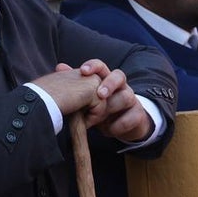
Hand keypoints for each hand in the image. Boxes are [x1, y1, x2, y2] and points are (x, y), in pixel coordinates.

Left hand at [33, 60, 152, 143]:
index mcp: (106, 78)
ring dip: (111, 109)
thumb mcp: (88, 98)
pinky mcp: (138, 114)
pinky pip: (131, 117)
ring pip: (126, 97)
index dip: (94, 66)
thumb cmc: (101, 108)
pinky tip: (109, 130)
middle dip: (109, 84)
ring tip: (98, 120)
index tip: (84, 71)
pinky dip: (118, 125)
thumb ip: (76, 84)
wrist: (123, 125)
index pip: (102, 66)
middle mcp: (121, 86)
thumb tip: (60, 66)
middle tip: (99, 94)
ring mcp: (131, 99)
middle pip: (119, 76)